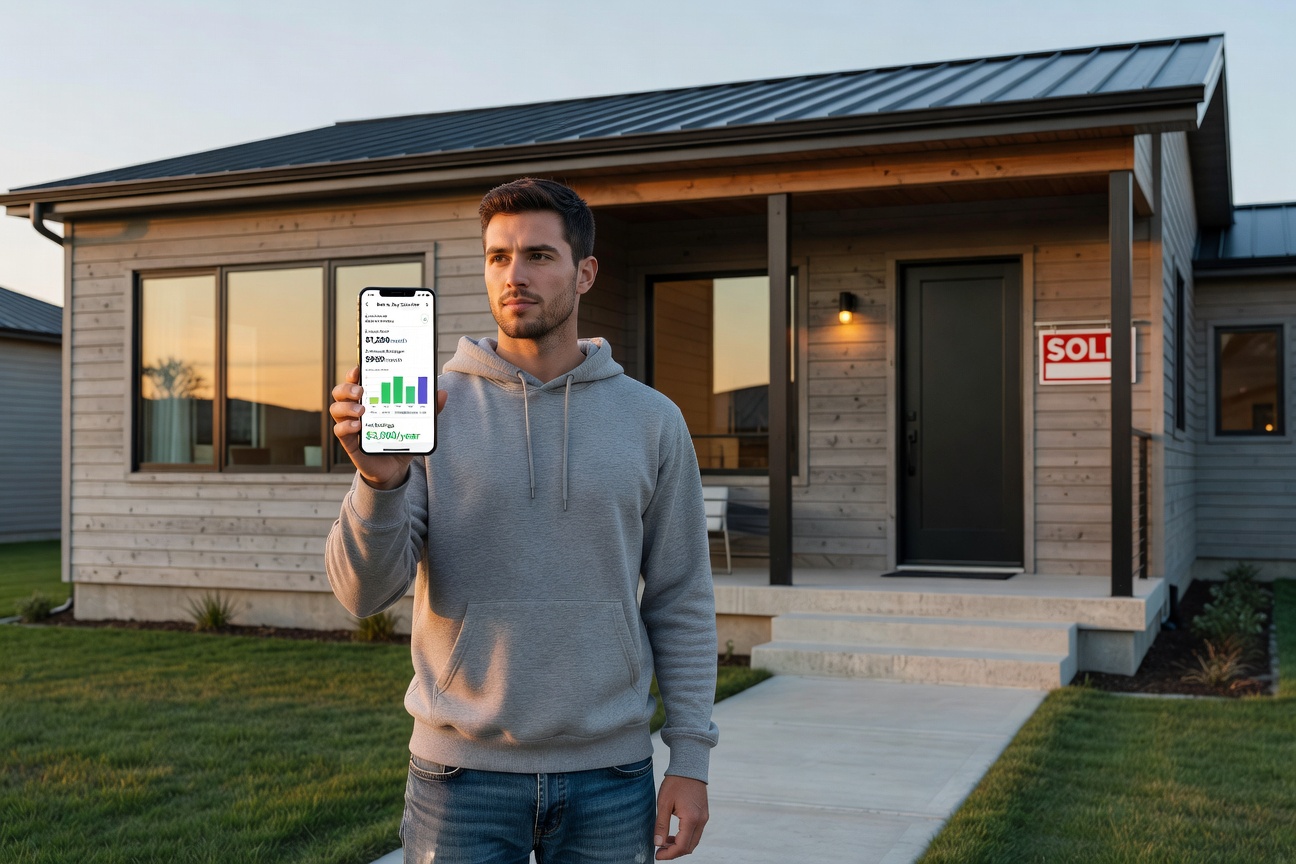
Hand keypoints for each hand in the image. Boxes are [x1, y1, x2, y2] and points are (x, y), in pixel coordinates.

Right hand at [330, 366, 446, 489]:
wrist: (395, 469)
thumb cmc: (401, 440)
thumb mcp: (416, 424)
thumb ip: (428, 410)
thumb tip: (442, 393)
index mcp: (370, 400)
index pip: (356, 381)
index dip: (354, 373)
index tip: (360, 369)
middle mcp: (356, 410)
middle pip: (340, 391)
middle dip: (347, 387)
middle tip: (361, 391)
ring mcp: (351, 425)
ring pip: (336, 409)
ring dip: (346, 406)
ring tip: (362, 411)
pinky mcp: (350, 442)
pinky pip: (339, 430)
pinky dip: (346, 426)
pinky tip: (358, 426)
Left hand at [654, 775, 707, 859]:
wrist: (689, 767)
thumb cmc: (675, 783)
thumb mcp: (663, 803)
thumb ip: (661, 825)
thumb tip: (658, 844)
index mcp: (691, 819)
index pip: (682, 846)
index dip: (669, 854)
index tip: (657, 855)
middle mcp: (701, 821)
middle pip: (689, 847)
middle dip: (674, 852)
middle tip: (659, 851)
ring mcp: (704, 818)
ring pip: (693, 841)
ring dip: (680, 846)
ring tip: (664, 843)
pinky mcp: (704, 815)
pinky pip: (696, 833)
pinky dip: (685, 838)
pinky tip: (673, 835)